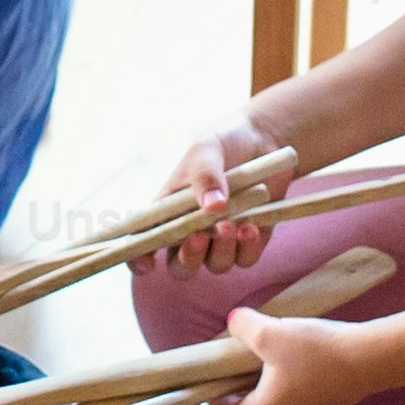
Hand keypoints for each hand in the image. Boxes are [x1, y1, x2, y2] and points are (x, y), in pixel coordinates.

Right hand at [153, 113, 298, 274]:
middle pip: (180, 266)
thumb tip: (213, 207)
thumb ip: (205, 174)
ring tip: (233, 223)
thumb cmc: (225, 140)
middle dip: (188, 259)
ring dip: (222, 250)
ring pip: (215, 265)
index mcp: (168, 210)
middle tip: (199, 237)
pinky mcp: (250, 241)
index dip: (138, 258)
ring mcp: (221, 239)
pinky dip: (247, 247)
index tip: (147, 263)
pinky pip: (245, 259)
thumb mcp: (208, 147)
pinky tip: (252, 224)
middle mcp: (191, 230)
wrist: (266, 138)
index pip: (144, 241)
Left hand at [190, 307, 375, 404]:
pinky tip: (274, 360)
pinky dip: (268, 389)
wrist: (370, 359)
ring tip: (243, 358)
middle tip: (213, 369)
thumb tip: (231, 322)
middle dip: (220, 398)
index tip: (185, 402)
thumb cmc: (317, 352)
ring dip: (245, 391)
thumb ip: (241, 328)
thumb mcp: (271, 333)